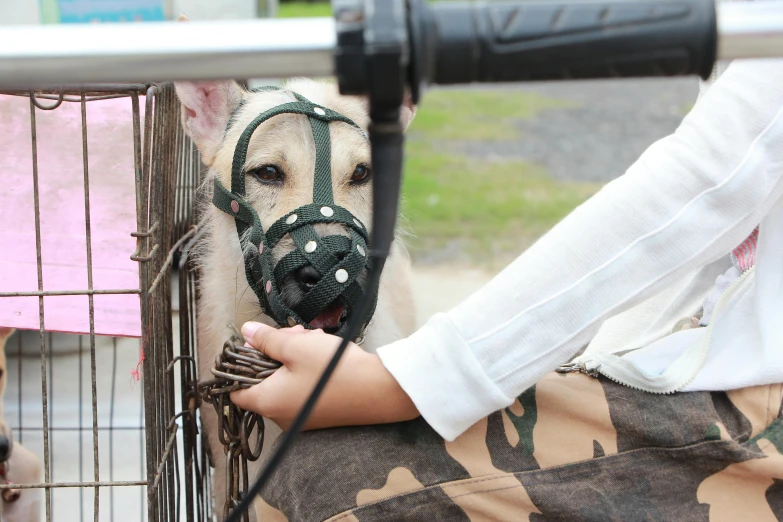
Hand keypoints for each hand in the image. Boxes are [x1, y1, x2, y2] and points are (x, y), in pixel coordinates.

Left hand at [230, 322, 418, 430]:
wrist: (378, 391)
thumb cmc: (333, 370)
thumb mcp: (295, 347)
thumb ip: (266, 340)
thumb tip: (245, 333)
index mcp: (268, 402)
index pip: (235, 390)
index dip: (239, 367)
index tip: (252, 346)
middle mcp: (280, 416)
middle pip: (263, 380)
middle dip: (275, 352)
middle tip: (293, 334)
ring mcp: (300, 418)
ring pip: (284, 381)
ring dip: (293, 357)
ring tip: (313, 339)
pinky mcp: (317, 414)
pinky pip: (301, 389)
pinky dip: (306, 370)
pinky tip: (322, 352)